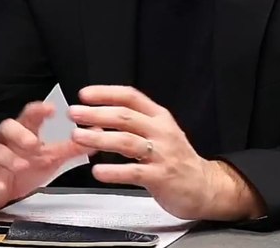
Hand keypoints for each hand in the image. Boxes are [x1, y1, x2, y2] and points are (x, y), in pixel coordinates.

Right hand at [0, 102, 89, 212]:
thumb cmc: (21, 167)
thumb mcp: (49, 158)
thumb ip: (72, 148)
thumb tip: (96, 135)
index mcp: (22, 133)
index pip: (30, 116)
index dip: (39, 110)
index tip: (52, 108)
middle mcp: (4, 140)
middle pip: (7, 127)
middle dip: (20, 134)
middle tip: (34, 143)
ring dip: (8, 158)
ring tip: (21, 165)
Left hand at [67, 85, 263, 221]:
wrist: (204, 187)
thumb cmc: (177, 160)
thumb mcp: (161, 132)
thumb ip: (135, 124)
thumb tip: (99, 116)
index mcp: (159, 117)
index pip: (131, 97)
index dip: (106, 93)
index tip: (84, 95)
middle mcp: (161, 131)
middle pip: (124, 117)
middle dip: (96, 114)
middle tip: (75, 114)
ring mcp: (162, 154)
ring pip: (126, 141)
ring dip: (99, 138)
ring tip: (78, 137)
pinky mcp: (160, 177)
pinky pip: (133, 172)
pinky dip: (113, 171)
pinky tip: (97, 171)